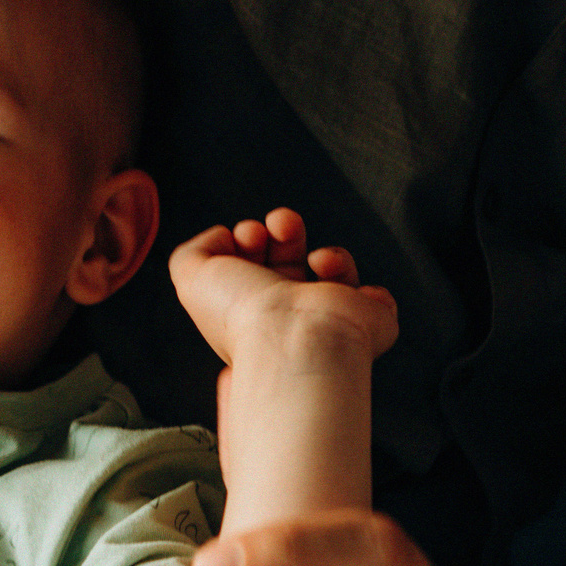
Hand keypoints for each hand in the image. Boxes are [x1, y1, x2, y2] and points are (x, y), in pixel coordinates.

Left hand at [168, 207, 398, 368]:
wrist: (294, 337)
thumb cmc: (245, 315)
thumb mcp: (191, 277)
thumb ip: (193, 252)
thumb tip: (223, 238)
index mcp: (250, 308)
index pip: (254, 263)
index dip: (250, 237)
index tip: (249, 233)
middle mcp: (289, 317)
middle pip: (291, 259)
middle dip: (284, 230)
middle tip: (279, 227)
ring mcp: (330, 321)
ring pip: (333, 271)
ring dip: (326, 252)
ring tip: (316, 258)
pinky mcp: (366, 323)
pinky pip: (374, 299)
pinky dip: (359, 282)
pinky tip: (337, 282)